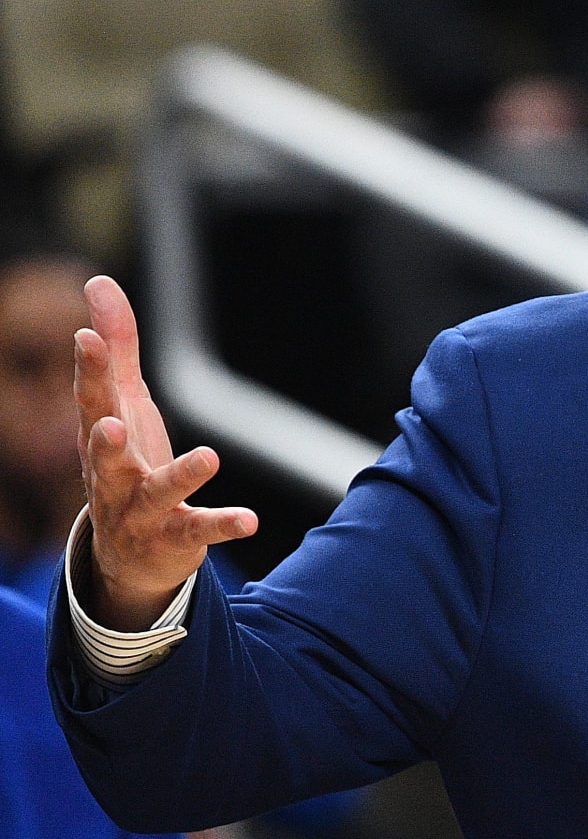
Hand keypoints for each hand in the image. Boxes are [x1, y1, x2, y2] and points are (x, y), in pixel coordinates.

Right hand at [74, 277, 255, 630]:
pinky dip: (222, 524)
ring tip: (207, 457)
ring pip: (153, 494)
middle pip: (105, 454)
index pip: (92, 400)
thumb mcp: (124, 402)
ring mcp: (140, 511)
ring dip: (177, 477)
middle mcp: (112, 475)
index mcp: (101, 435)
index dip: (89, 371)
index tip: (86, 338)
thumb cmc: (126, 462)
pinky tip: (250, 520)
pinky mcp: (174, 537)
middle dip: (103, 440)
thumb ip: (117, 346)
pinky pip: (198, 529)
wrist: (128, 555)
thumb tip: (97, 282)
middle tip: (111, 422)